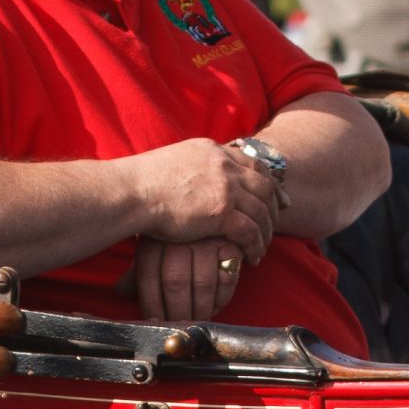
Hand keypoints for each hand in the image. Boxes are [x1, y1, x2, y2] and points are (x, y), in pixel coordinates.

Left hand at [131, 236, 245, 324]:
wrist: (205, 209)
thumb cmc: (174, 237)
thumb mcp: (152, 248)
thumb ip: (137, 272)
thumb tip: (121, 292)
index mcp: (155, 241)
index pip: (149, 278)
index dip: (152, 305)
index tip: (156, 323)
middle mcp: (179, 239)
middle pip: (176, 283)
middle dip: (178, 313)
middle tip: (180, 327)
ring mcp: (206, 241)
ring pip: (203, 284)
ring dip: (201, 310)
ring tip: (198, 320)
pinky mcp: (230, 245)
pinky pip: (227, 279)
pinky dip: (222, 298)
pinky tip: (215, 305)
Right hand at [132, 136, 277, 264]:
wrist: (131, 192)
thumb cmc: (141, 184)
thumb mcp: (174, 164)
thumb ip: (194, 169)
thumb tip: (195, 181)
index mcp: (213, 151)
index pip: (252, 163)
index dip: (267, 181)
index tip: (276, 196)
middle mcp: (223, 165)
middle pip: (264, 185)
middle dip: (274, 207)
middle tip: (276, 223)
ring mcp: (224, 187)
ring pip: (261, 210)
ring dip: (265, 231)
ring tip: (261, 247)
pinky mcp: (221, 211)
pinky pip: (250, 230)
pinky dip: (255, 245)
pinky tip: (252, 257)